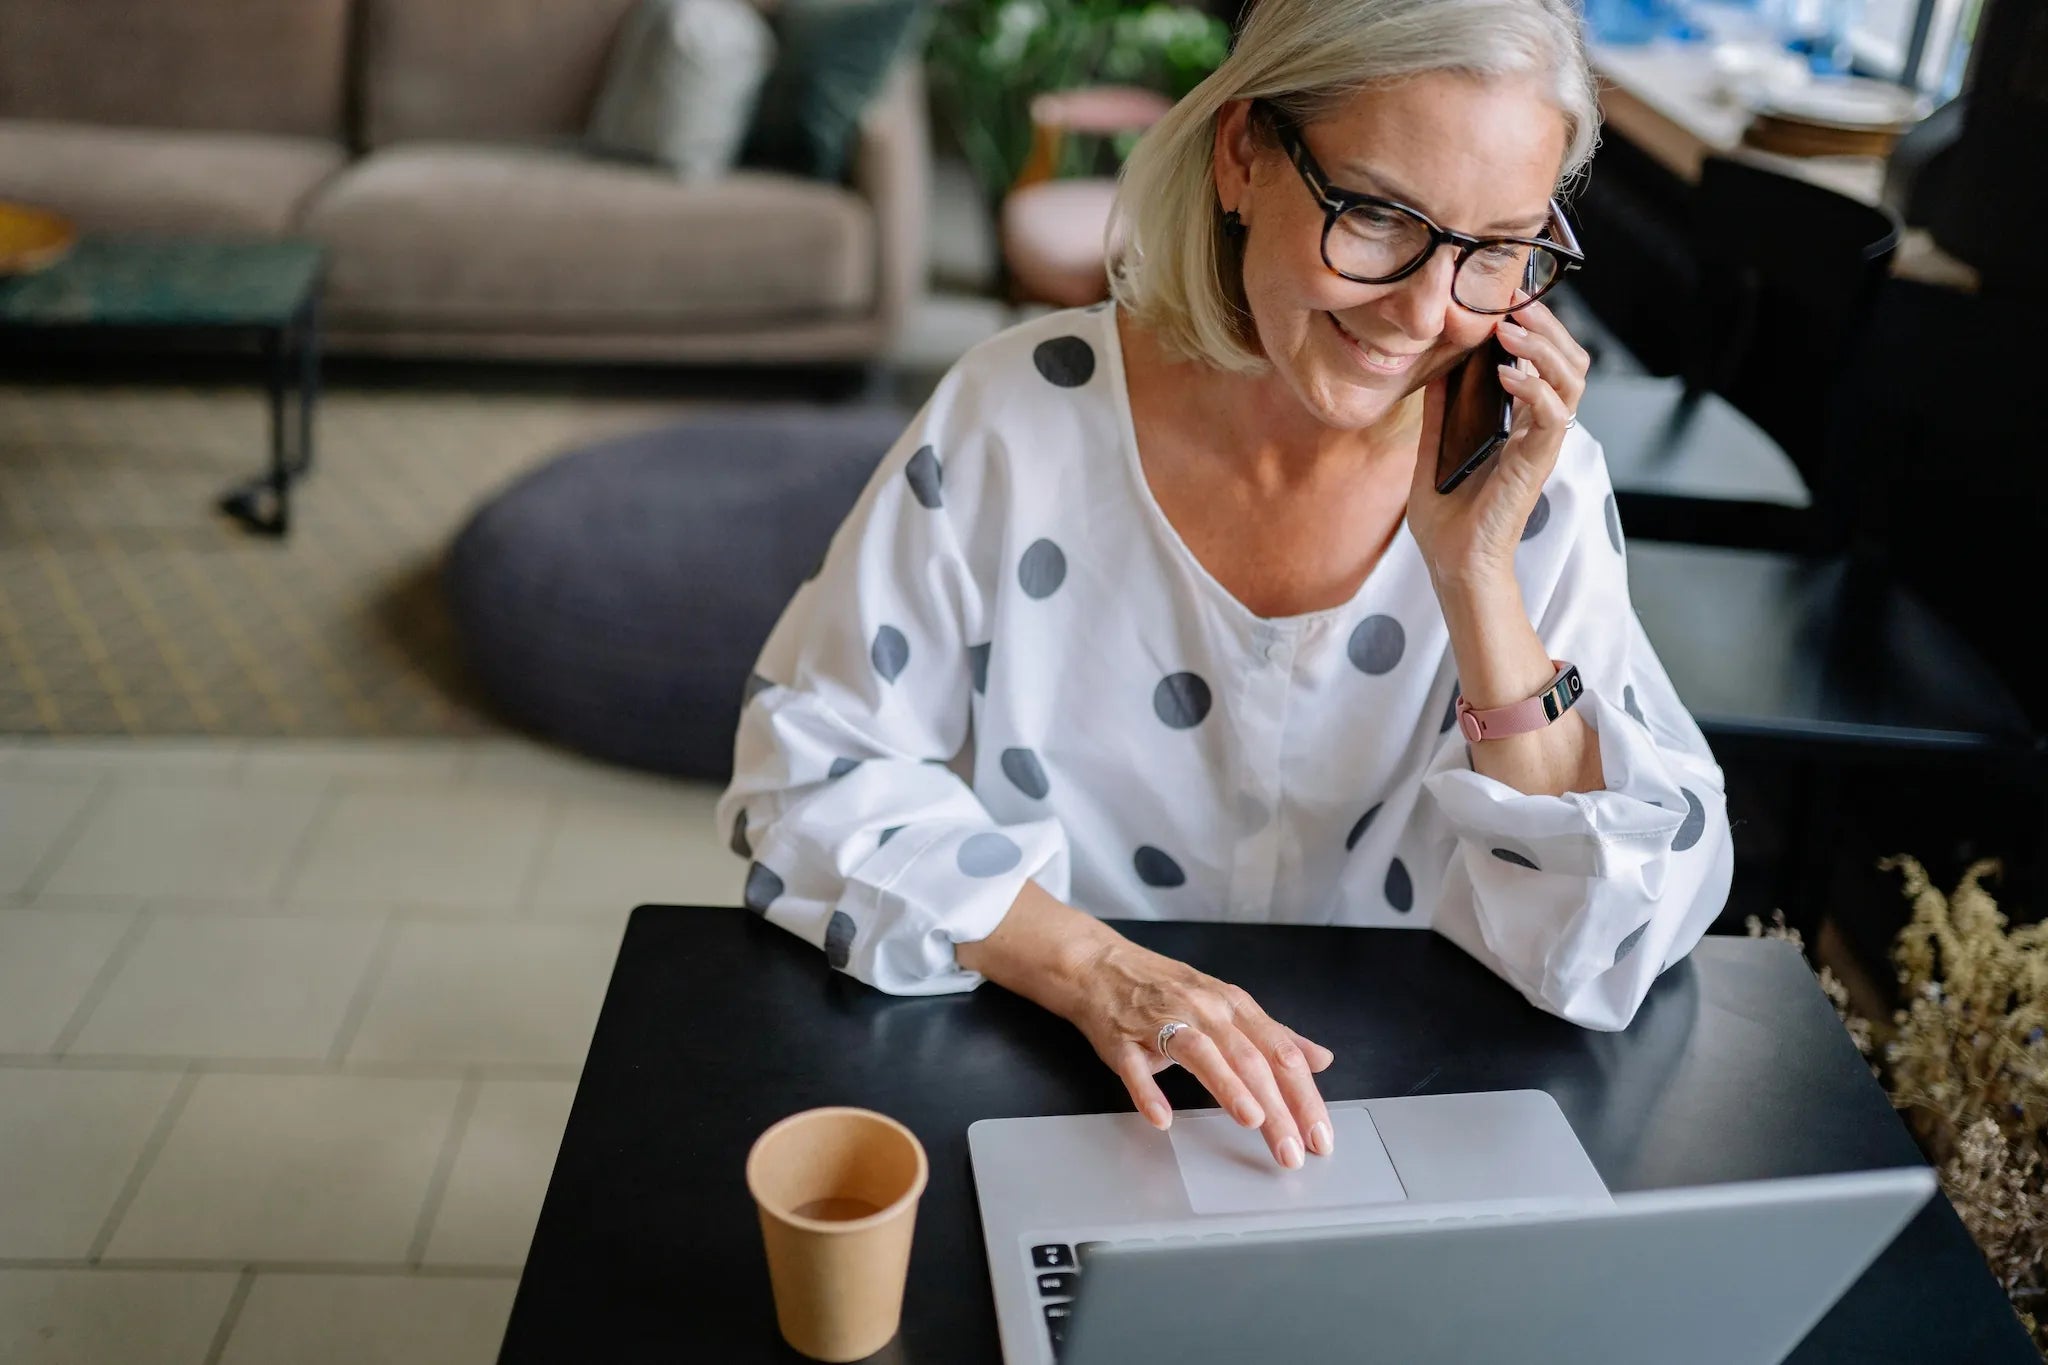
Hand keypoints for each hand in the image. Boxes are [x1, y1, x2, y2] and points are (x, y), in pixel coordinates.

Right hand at [1065, 935, 1335, 1168]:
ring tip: (1253, 1120)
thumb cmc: (1167, 989)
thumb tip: (1321, 1059)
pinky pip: (1136, 1067)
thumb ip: (1274, 1035)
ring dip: (1229, 1087)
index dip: (1305, 1095)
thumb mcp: (1228, 1005)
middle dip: (1277, 1107)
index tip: (1320, 1135)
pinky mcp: (1123, 1040)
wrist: (1100, 966)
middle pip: (1250, 1059)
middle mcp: (1205, 1011)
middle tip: (1294, 1150)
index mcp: (1234, 1006)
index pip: (1280, 1053)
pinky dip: (1149, 1092)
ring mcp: (1163, 1023)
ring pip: (1202, 1055)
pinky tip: (1162, 1118)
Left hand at [1404, 297, 1590, 592]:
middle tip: (1513, 299)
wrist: (1454, 564)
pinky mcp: (1538, 462)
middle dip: (1546, 325)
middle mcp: (1538, 430)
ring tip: (1509, 329)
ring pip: (1571, 380)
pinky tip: (1508, 374)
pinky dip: (1535, 388)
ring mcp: (1542, 444)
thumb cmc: (1447, 519)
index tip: (1501, 300)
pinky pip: (1552, 414)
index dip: (1531, 328)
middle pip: (1569, 362)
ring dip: (1544, 347)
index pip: (1544, 363)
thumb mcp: (1434, 452)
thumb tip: (1433, 369)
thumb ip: (1440, 412)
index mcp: (1520, 424)